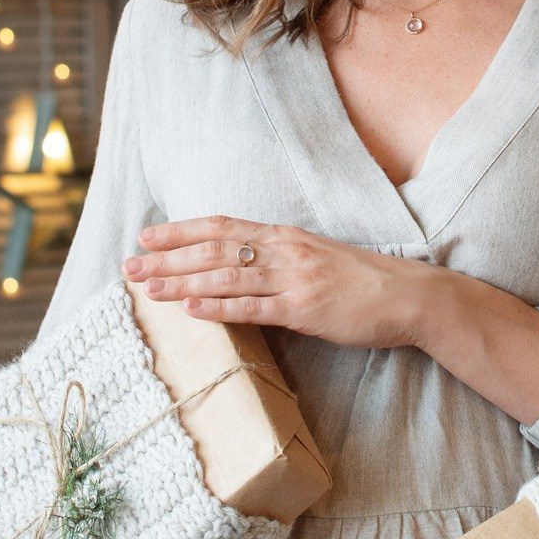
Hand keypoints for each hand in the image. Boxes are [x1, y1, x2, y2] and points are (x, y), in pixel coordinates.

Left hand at [124, 216, 430, 347]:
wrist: (409, 296)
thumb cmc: (364, 280)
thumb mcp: (317, 258)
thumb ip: (280, 259)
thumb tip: (241, 267)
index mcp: (285, 236)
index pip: (221, 227)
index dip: (180, 231)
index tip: (145, 236)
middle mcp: (285, 251)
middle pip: (214, 250)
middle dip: (167, 258)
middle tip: (128, 266)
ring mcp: (294, 279)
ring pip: (226, 278)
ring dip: (181, 283)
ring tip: (146, 289)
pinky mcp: (305, 310)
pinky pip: (254, 308)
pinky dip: (219, 309)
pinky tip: (190, 311)